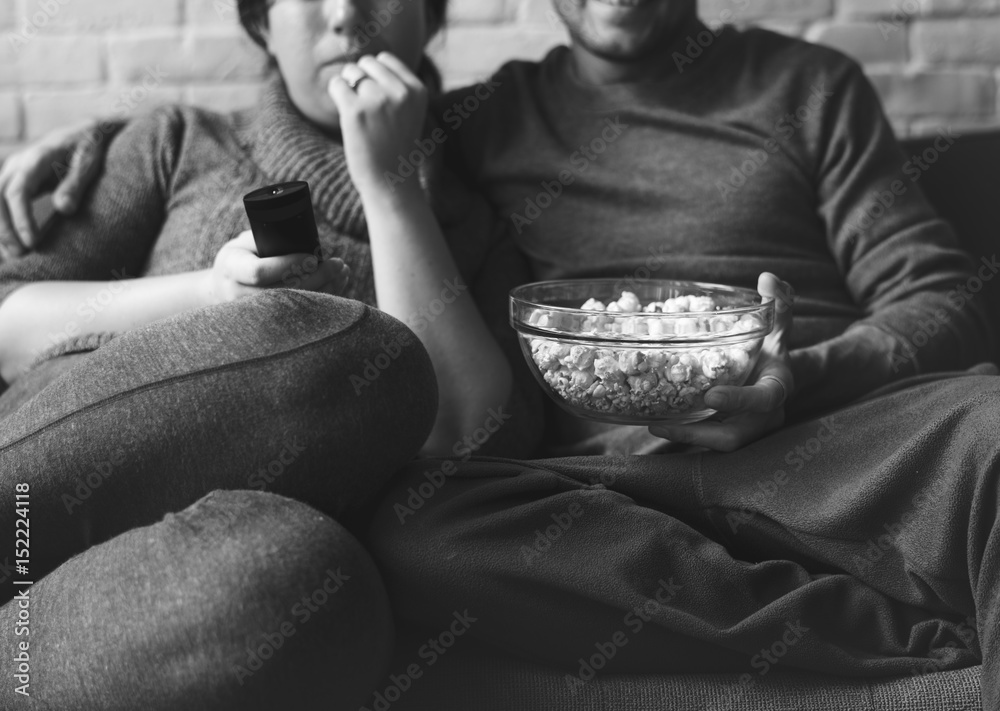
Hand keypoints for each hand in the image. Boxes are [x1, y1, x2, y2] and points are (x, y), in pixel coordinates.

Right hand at [0, 119, 121, 258]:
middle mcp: (17, 164)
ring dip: (1, 228)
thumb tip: (64, 209)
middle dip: (5, 228)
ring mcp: (13, 171)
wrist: (84, 132)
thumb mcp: (89, 163)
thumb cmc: (89, 148)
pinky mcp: (15, 180)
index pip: (18, 191)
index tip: (32, 242)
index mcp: (35, 158)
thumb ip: (75, 185)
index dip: (21, 218)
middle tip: (20, 254)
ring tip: (15, 254)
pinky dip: (2, 222)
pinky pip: (1, 202)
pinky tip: (10, 243)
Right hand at [202, 231, 349, 304]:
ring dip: (324, 289)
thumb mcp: (246, 241)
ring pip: (292, 306)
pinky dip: (322, 300)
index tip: (313, 257)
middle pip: (281, 292)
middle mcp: (237, 294)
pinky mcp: (267, 323)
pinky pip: (297, 314)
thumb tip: (306, 237)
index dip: (289, 265)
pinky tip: (338, 285)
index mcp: (231, 268)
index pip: (260, 272)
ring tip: (343, 272)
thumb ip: (267, 238)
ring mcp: (251, 313)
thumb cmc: (240, 257)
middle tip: (338, 264)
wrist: (222, 287)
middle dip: (315, 278)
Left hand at [327, 52, 428, 197]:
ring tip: (359, 115)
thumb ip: (395, 86)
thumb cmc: (396, 148)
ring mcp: (378, 100)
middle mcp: (400, 91)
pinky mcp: (355, 110)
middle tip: (366, 109)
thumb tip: (363, 61)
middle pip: (366, 63)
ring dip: (348, 89)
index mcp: (418, 90)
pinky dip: (336, 97)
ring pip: (350, 72)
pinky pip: (336, 85)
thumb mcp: (409, 113)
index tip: (378, 100)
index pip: (385, 59)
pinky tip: (346, 116)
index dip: (374, 76)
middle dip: (360, 80)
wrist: (392, 183)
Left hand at [649, 272, 794, 451]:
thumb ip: (778, 304)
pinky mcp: (727, 433)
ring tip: (654, 425)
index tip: (711, 396)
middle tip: (666, 422)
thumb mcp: (778, 326)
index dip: (740, 401)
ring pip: (717, 443)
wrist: (777, 376)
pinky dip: (683, 434)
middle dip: (701, 434)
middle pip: (736, 436)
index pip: (764, 399)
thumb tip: (768, 278)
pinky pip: (706, 439)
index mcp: (777, 389)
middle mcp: (764, 417)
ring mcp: (745, 428)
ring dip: (686, 437)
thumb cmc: (774, 349)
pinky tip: (655, 422)